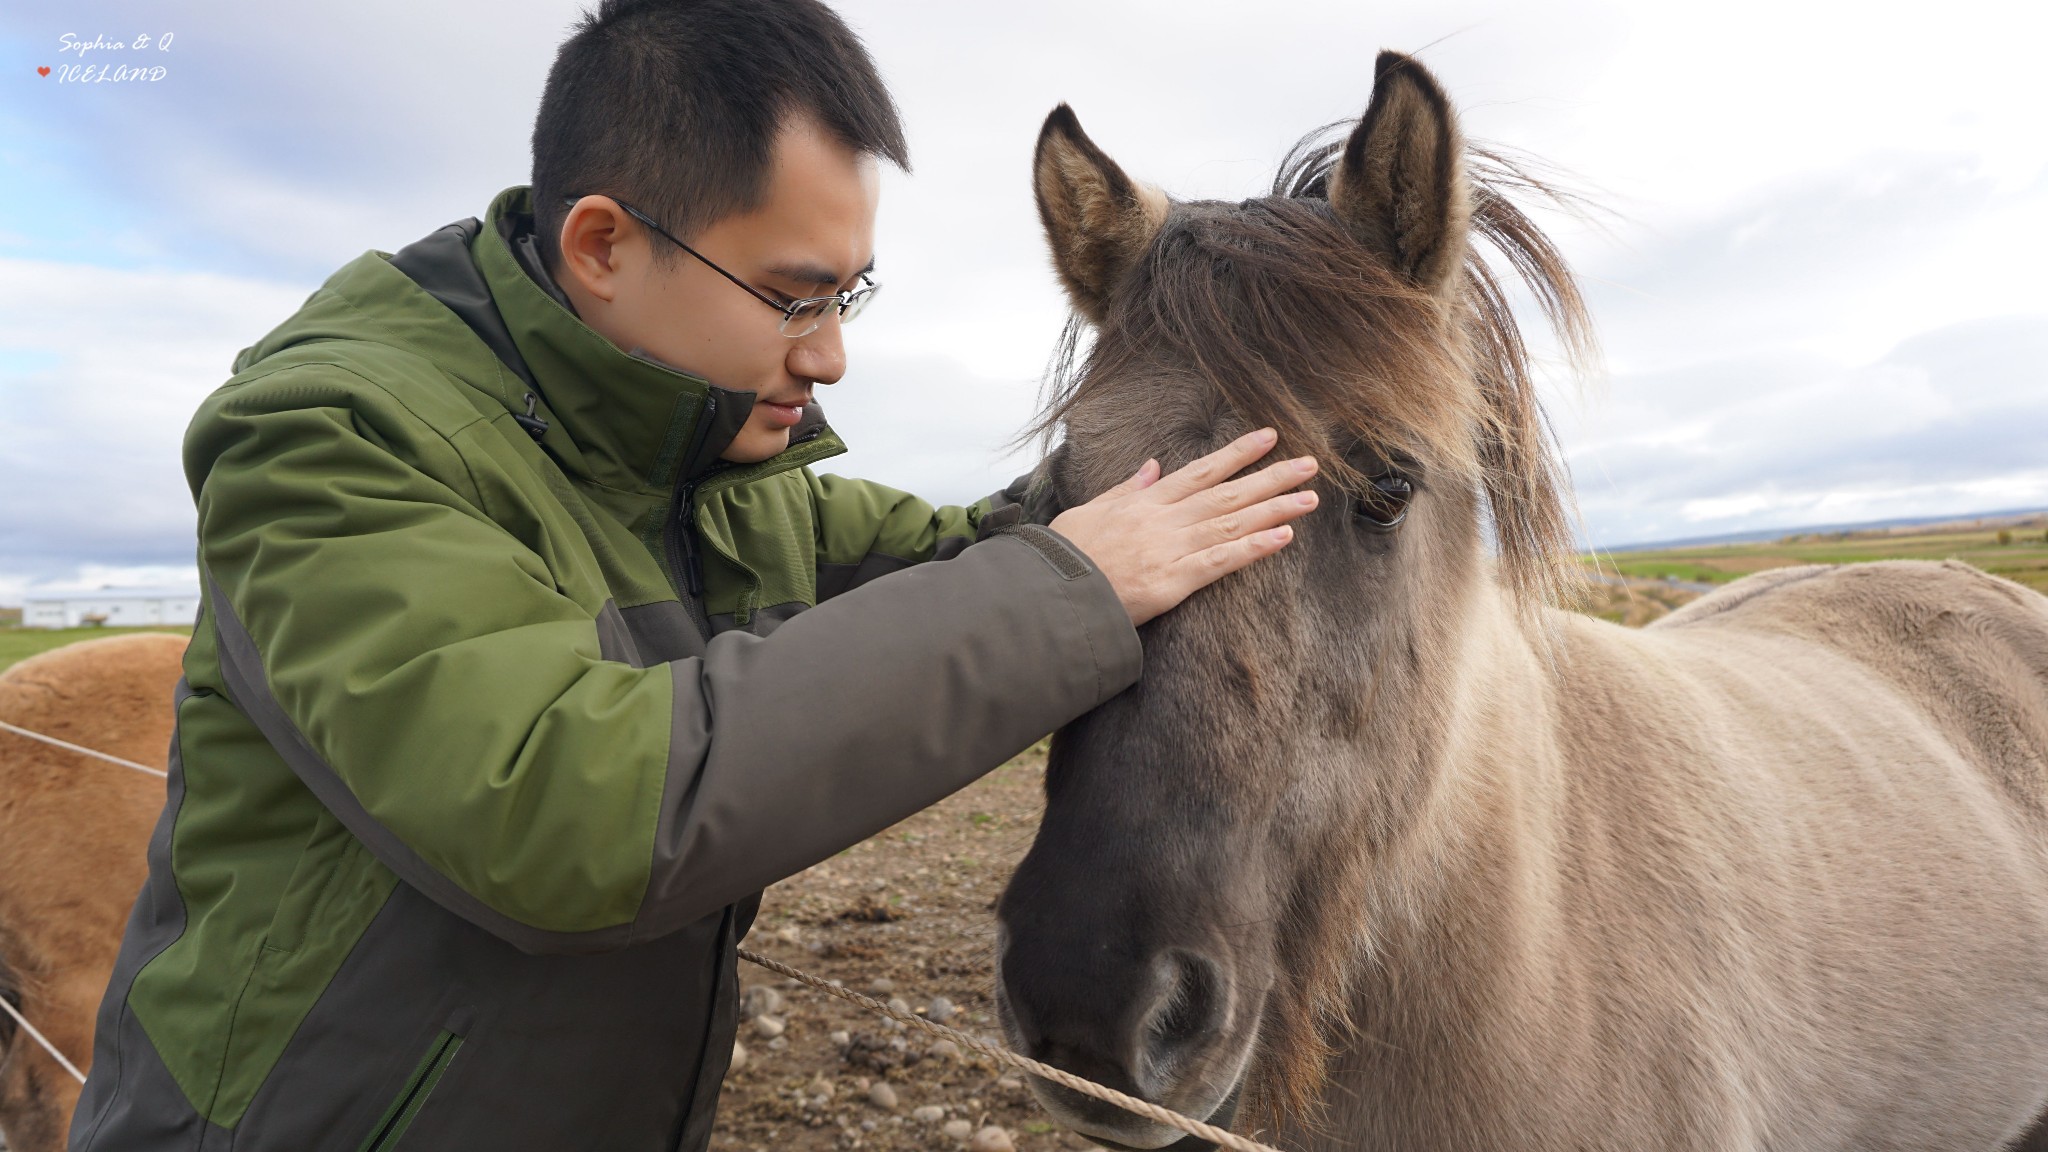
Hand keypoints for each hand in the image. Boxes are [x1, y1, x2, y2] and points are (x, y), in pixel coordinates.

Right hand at [1046, 428, 1317, 626]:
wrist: (1050, 593)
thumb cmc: (1065, 556)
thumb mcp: (1090, 511)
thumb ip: (1125, 489)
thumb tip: (1152, 467)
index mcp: (1146, 503)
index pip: (1201, 471)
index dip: (1237, 454)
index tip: (1268, 437)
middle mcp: (1164, 520)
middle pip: (1228, 494)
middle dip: (1271, 476)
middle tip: (1310, 464)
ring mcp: (1171, 548)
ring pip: (1233, 523)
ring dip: (1274, 508)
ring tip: (1310, 497)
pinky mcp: (1173, 581)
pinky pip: (1221, 561)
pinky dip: (1253, 548)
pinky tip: (1284, 537)